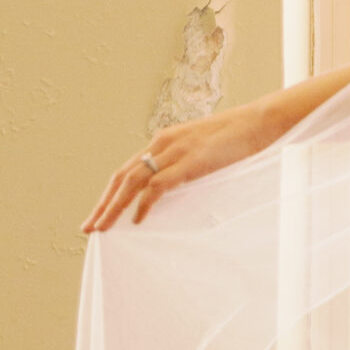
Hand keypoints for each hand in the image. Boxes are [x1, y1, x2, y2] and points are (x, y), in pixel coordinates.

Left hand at [80, 101, 281, 233]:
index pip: (127, 170)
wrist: (260, 121)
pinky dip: (144, 203)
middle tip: (89, 228)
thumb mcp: (203, 152)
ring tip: (103, 228)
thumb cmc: (237, 139)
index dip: (110, 194)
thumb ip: (185, 167)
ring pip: (133, 181)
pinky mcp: (191, 161)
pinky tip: (138, 219)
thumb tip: (172, 192)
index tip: (99, 215)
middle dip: (103, 204)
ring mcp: (176, 151)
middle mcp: (163, 143)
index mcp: (165, 141)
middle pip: (122, 176)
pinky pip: (158, 184)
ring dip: (114, 206)